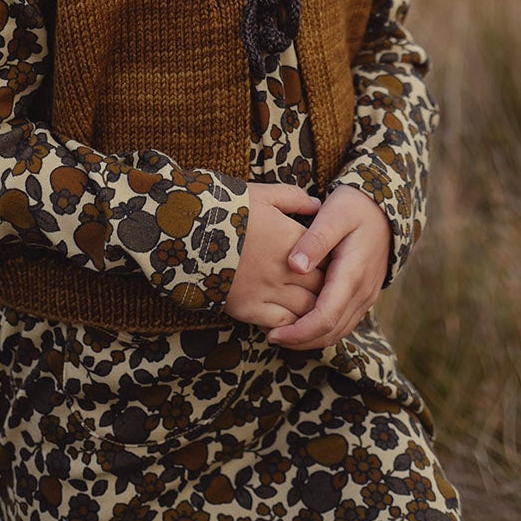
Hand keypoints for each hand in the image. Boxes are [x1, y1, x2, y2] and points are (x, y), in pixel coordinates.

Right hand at [223, 183, 323, 331]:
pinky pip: (280, 324)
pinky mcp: (248, 308)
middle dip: (329, 290)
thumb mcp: (261, 194)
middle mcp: (286, 269)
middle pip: (323, 288)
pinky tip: (290, 323)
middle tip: (329, 290)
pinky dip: (291, 326)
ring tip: (314, 310)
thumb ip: (293, 198)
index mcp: (292, 239)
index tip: (333, 263)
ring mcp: (268, 291)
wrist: (184, 232)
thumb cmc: (223, 209)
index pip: (330, 259)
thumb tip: (316, 204)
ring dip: (313, 311)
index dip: (335, 264)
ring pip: (307, 310)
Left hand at [265, 185, 390, 350]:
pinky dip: (321, 330)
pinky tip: (300, 322)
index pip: (326, 317)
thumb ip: (315, 240)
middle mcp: (362, 291)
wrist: (383, 209)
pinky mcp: (362, 296)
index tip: (273, 334)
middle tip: (270, 337)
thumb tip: (295, 266)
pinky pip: (343, 322)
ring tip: (281, 334)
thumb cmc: (354, 207)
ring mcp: (365, 296)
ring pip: (338, 331)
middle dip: (300, 340)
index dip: (299, 332)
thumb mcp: (333, 214)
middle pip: (331, 332)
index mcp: (353, 273)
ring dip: (310, 339)